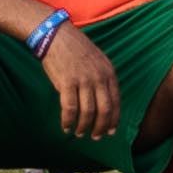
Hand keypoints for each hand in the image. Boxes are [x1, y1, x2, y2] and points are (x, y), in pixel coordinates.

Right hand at [41, 20, 121, 142]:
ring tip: (79, 133)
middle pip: (104, 110)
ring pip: (87, 112)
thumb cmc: (75, 49)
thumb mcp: (98, 60)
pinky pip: (70, 109)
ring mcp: (83, 80)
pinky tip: (66, 127)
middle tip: (95, 137)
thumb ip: (103, 79)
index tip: (110, 131)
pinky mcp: (66, 83)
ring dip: (83, 127)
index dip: (113, 120)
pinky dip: (68, 121)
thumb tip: (103, 102)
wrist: (56, 35)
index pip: (116, 102)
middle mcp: (99, 77)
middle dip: (100, 127)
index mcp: (108, 72)